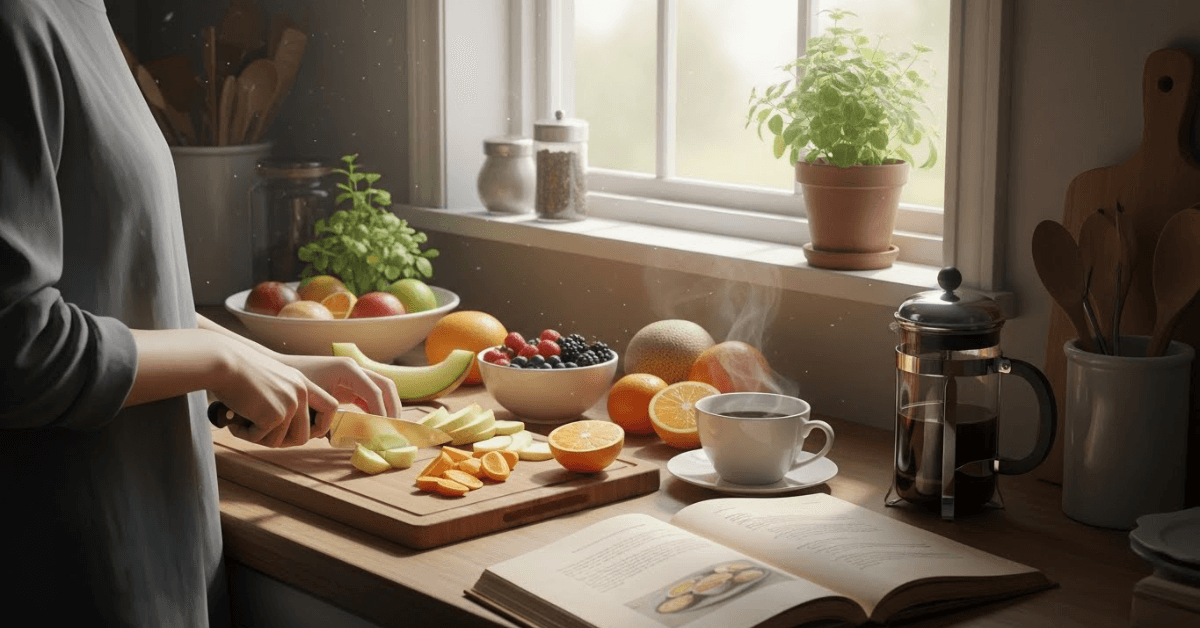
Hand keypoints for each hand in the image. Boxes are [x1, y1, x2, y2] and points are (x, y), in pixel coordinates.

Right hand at [209, 338, 339, 447]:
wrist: (224, 362)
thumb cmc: (238, 371)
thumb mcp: (271, 380)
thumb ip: (284, 398)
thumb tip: (286, 432)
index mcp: (302, 383)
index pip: (330, 407)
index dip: (321, 425)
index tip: (308, 433)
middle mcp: (300, 392)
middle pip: (304, 436)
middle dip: (281, 442)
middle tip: (260, 436)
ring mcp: (290, 404)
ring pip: (280, 441)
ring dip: (259, 438)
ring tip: (242, 423)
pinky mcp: (275, 415)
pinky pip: (262, 439)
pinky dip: (246, 435)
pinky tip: (235, 421)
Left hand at [270, 354, 401, 437]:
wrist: (279, 370)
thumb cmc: (293, 383)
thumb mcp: (312, 400)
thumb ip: (330, 418)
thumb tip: (346, 437)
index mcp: (348, 369)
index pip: (374, 392)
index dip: (381, 412)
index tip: (382, 431)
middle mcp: (355, 368)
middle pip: (386, 386)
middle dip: (393, 407)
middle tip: (393, 429)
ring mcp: (354, 374)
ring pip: (382, 388)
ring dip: (388, 407)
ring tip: (388, 428)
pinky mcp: (349, 383)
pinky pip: (370, 394)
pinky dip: (376, 407)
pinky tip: (374, 423)